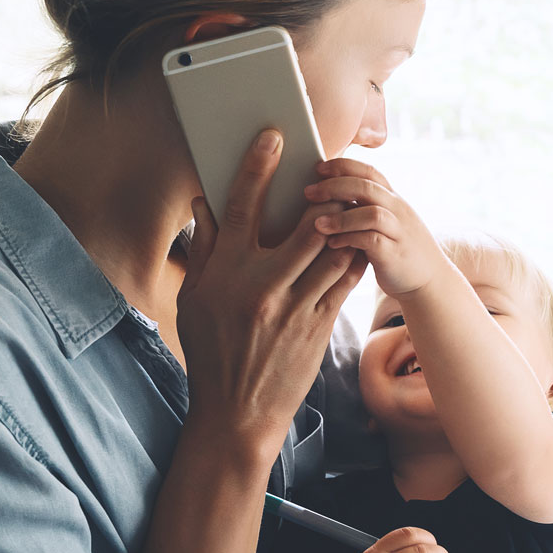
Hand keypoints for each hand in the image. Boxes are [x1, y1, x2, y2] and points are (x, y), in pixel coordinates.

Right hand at [179, 129, 368, 460]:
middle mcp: (261, 286)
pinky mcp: (318, 327)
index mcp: (224, 274)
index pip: (240, 207)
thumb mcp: (194, 300)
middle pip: (300, 223)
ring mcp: (294, 308)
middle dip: (318, 192)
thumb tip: (206, 203)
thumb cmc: (210, 352)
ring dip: (343, 222)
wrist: (237, 413)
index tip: (274, 138)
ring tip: (349, 200)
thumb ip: (205, 250)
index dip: (257, 167)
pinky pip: (342, 281)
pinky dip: (351, 257)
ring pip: (329, 250)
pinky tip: (357, 240)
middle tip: (327, 168)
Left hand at [303, 158, 451, 297]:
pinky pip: (372, 241)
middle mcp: (398, 211)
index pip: (369, 171)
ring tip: (317, 224)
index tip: (318, 169)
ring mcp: (399, 232)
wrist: (429, 281)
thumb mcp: (385, 221)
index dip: (342, 166)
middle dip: (334, 186)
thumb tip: (328, 194)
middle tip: (308, 193)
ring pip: (371, 214)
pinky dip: (349, 240)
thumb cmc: (397, 249)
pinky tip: (333, 244)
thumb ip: (364, 206)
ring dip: (341, 217)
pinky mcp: (395, 254)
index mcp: (393, 199)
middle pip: (367, 187)